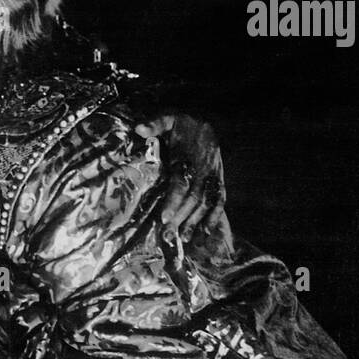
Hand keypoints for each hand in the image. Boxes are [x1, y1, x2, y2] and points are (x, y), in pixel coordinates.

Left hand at [134, 112, 224, 240]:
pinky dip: (215, 216)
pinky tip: (206, 232)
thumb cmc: (183, 124)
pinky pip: (220, 200)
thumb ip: (154, 124)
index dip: (174, 201)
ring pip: (206, 203)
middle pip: (192, 199)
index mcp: (188, 158)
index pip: (181, 183)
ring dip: (196, 221)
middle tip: (168, 236)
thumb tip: (138, 128)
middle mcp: (203, 170)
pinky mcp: (219, 180)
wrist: (208, 121)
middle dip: (181, 219)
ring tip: (184, 239)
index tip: (164, 218)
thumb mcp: (167, 119)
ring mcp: (213, 176)